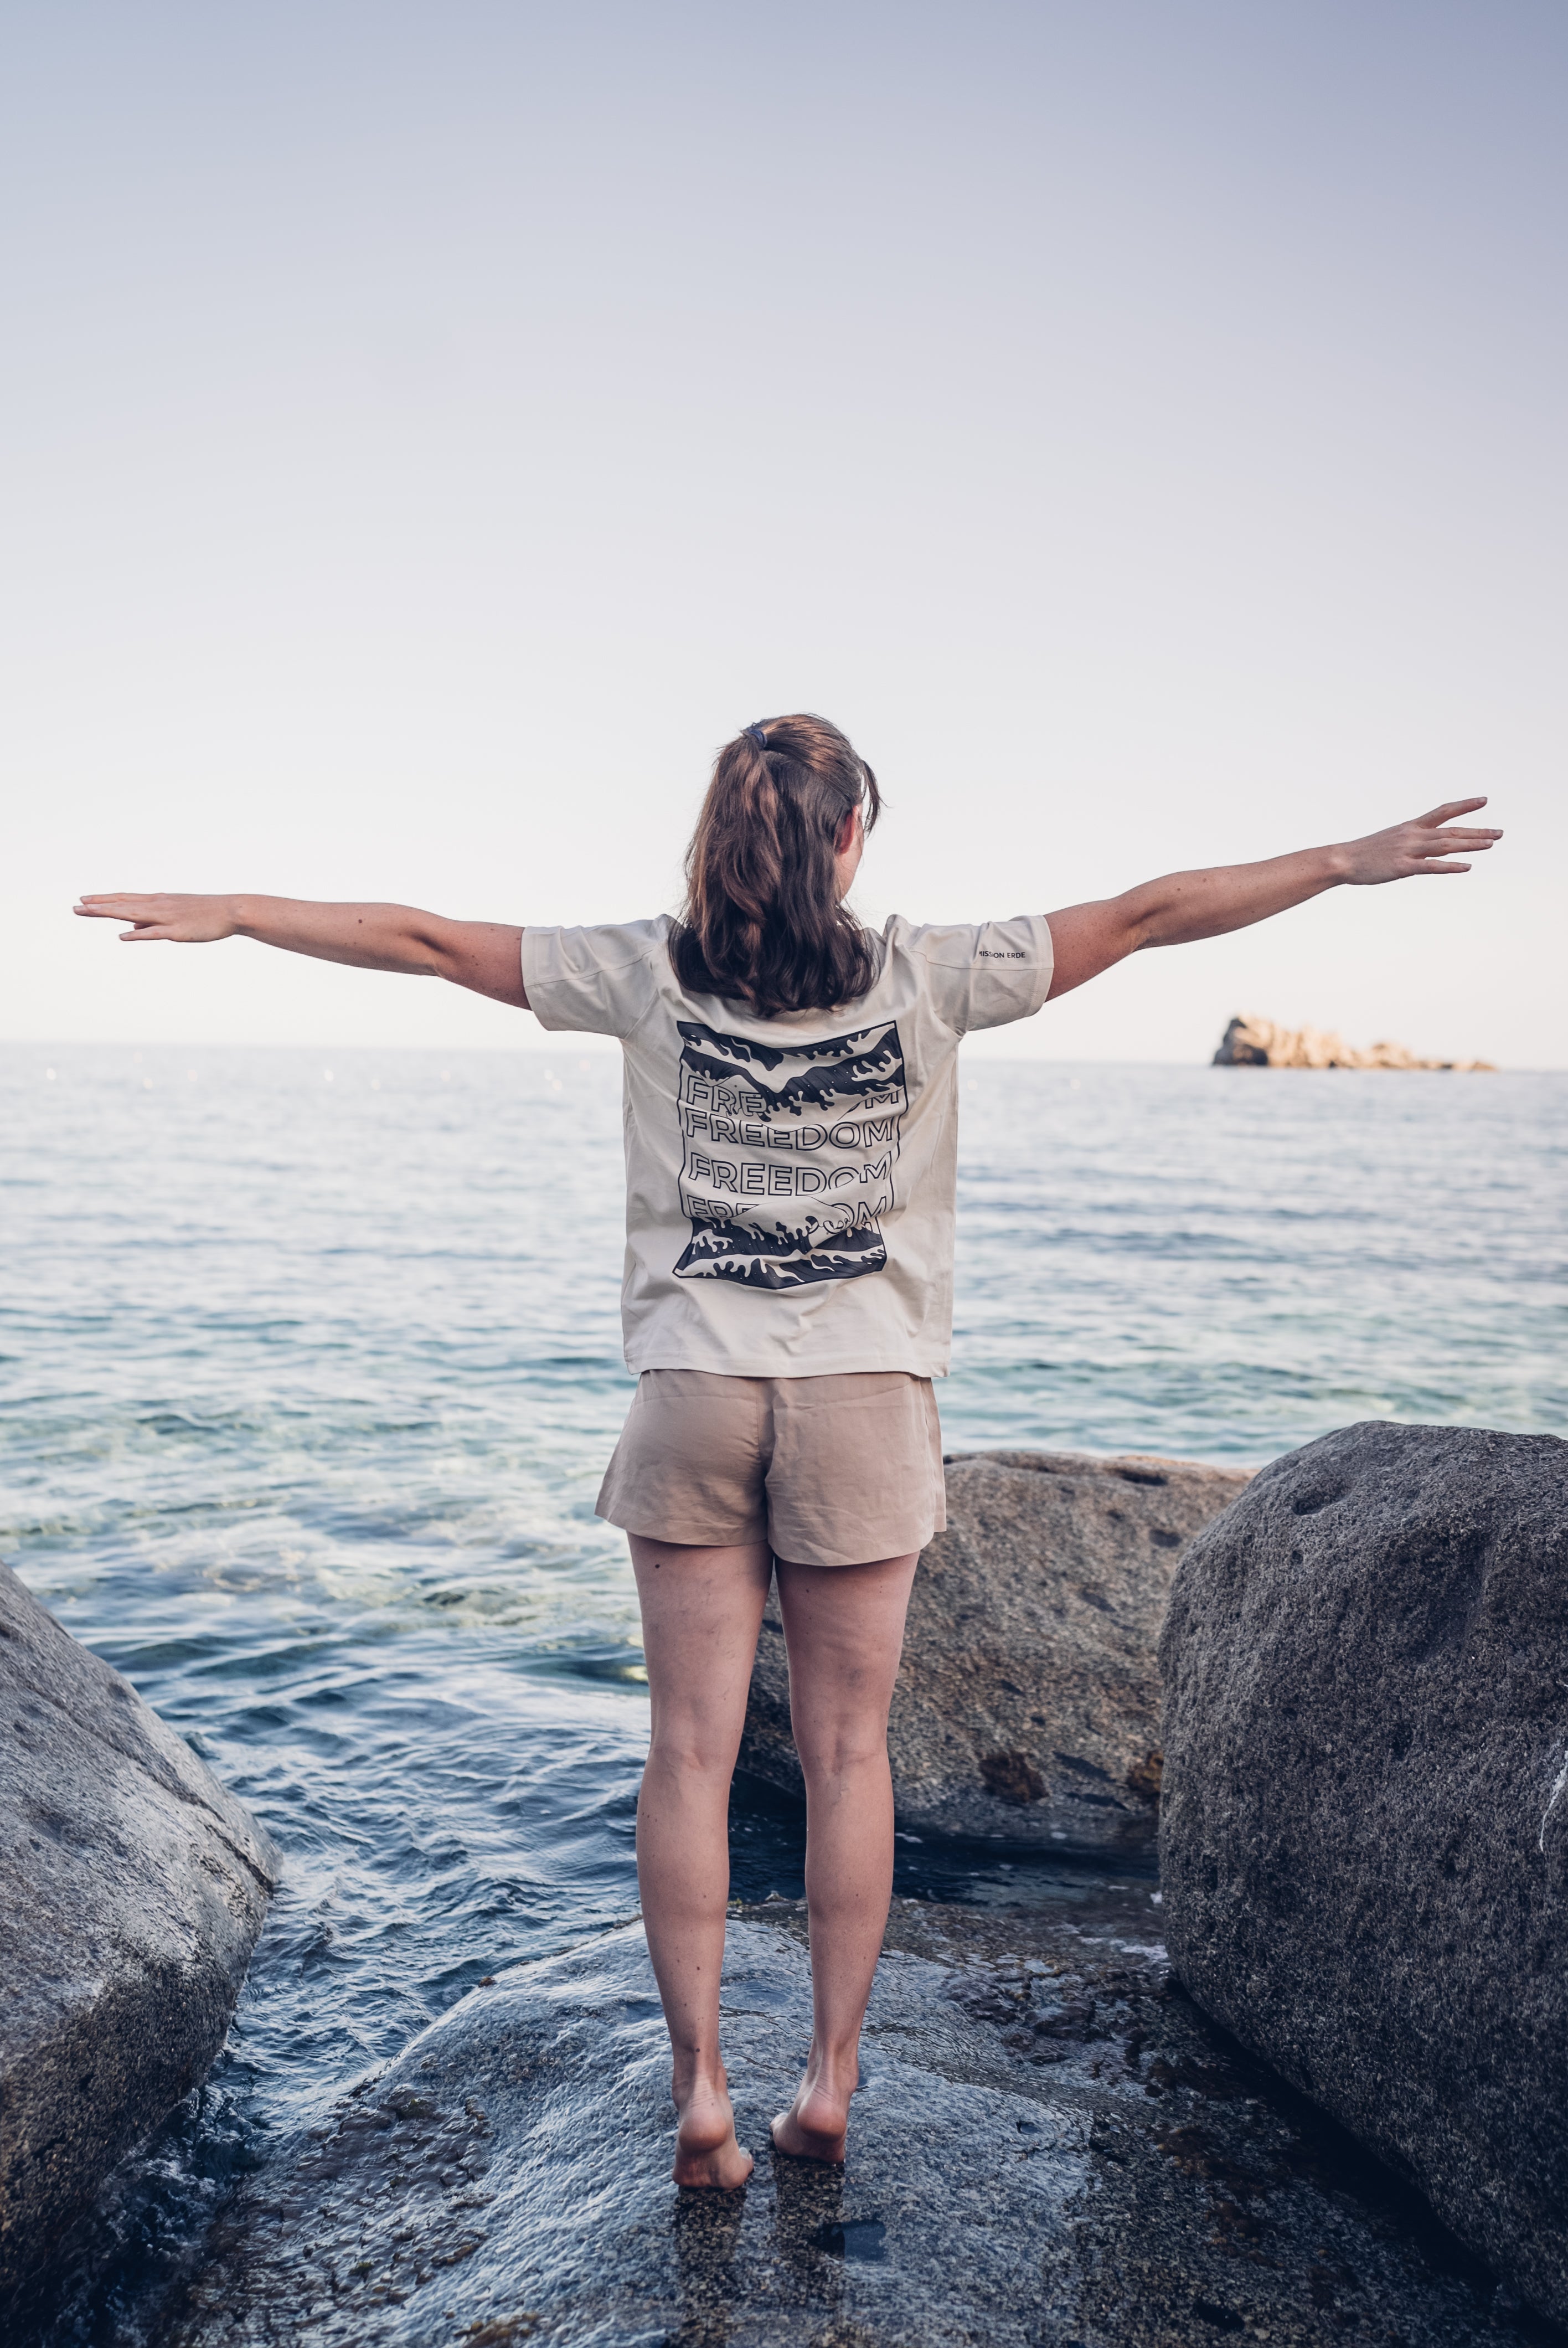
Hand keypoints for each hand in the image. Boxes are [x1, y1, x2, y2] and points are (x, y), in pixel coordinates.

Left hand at [74, 893, 237, 941]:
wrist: (231, 910)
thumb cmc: (205, 914)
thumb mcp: (174, 914)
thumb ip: (150, 922)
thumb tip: (130, 929)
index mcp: (157, 901)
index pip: (124, 899)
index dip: (103, 900)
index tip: (83, 900)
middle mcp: (158, 906)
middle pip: (123, 905)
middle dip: (97, 906)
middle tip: (75, 907)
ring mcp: (167, 918)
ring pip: (132, 914)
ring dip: (109, 913)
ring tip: (88, 912)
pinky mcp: (177, 931)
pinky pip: (154, 933)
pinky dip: (138, 934)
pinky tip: (123, 936)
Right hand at [1337, 799, 1501, 884]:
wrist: (1343, 859)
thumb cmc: (1365, 853)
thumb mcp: (1391, 841)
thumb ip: (1413, 843)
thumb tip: (1430, 848)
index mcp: (1411, 826)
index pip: (1443, 811)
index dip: (1465, 806)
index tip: (1484, 800)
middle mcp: (1413, 835)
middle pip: (1451, 830)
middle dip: (1477, 831)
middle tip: (1500, 833)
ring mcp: (1408, 850)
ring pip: (1446, 844)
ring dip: (1470, 844)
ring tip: (1490, 844)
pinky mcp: (1403, 867)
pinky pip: (1431, 866)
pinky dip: (1451, 866)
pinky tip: (1467, 867)